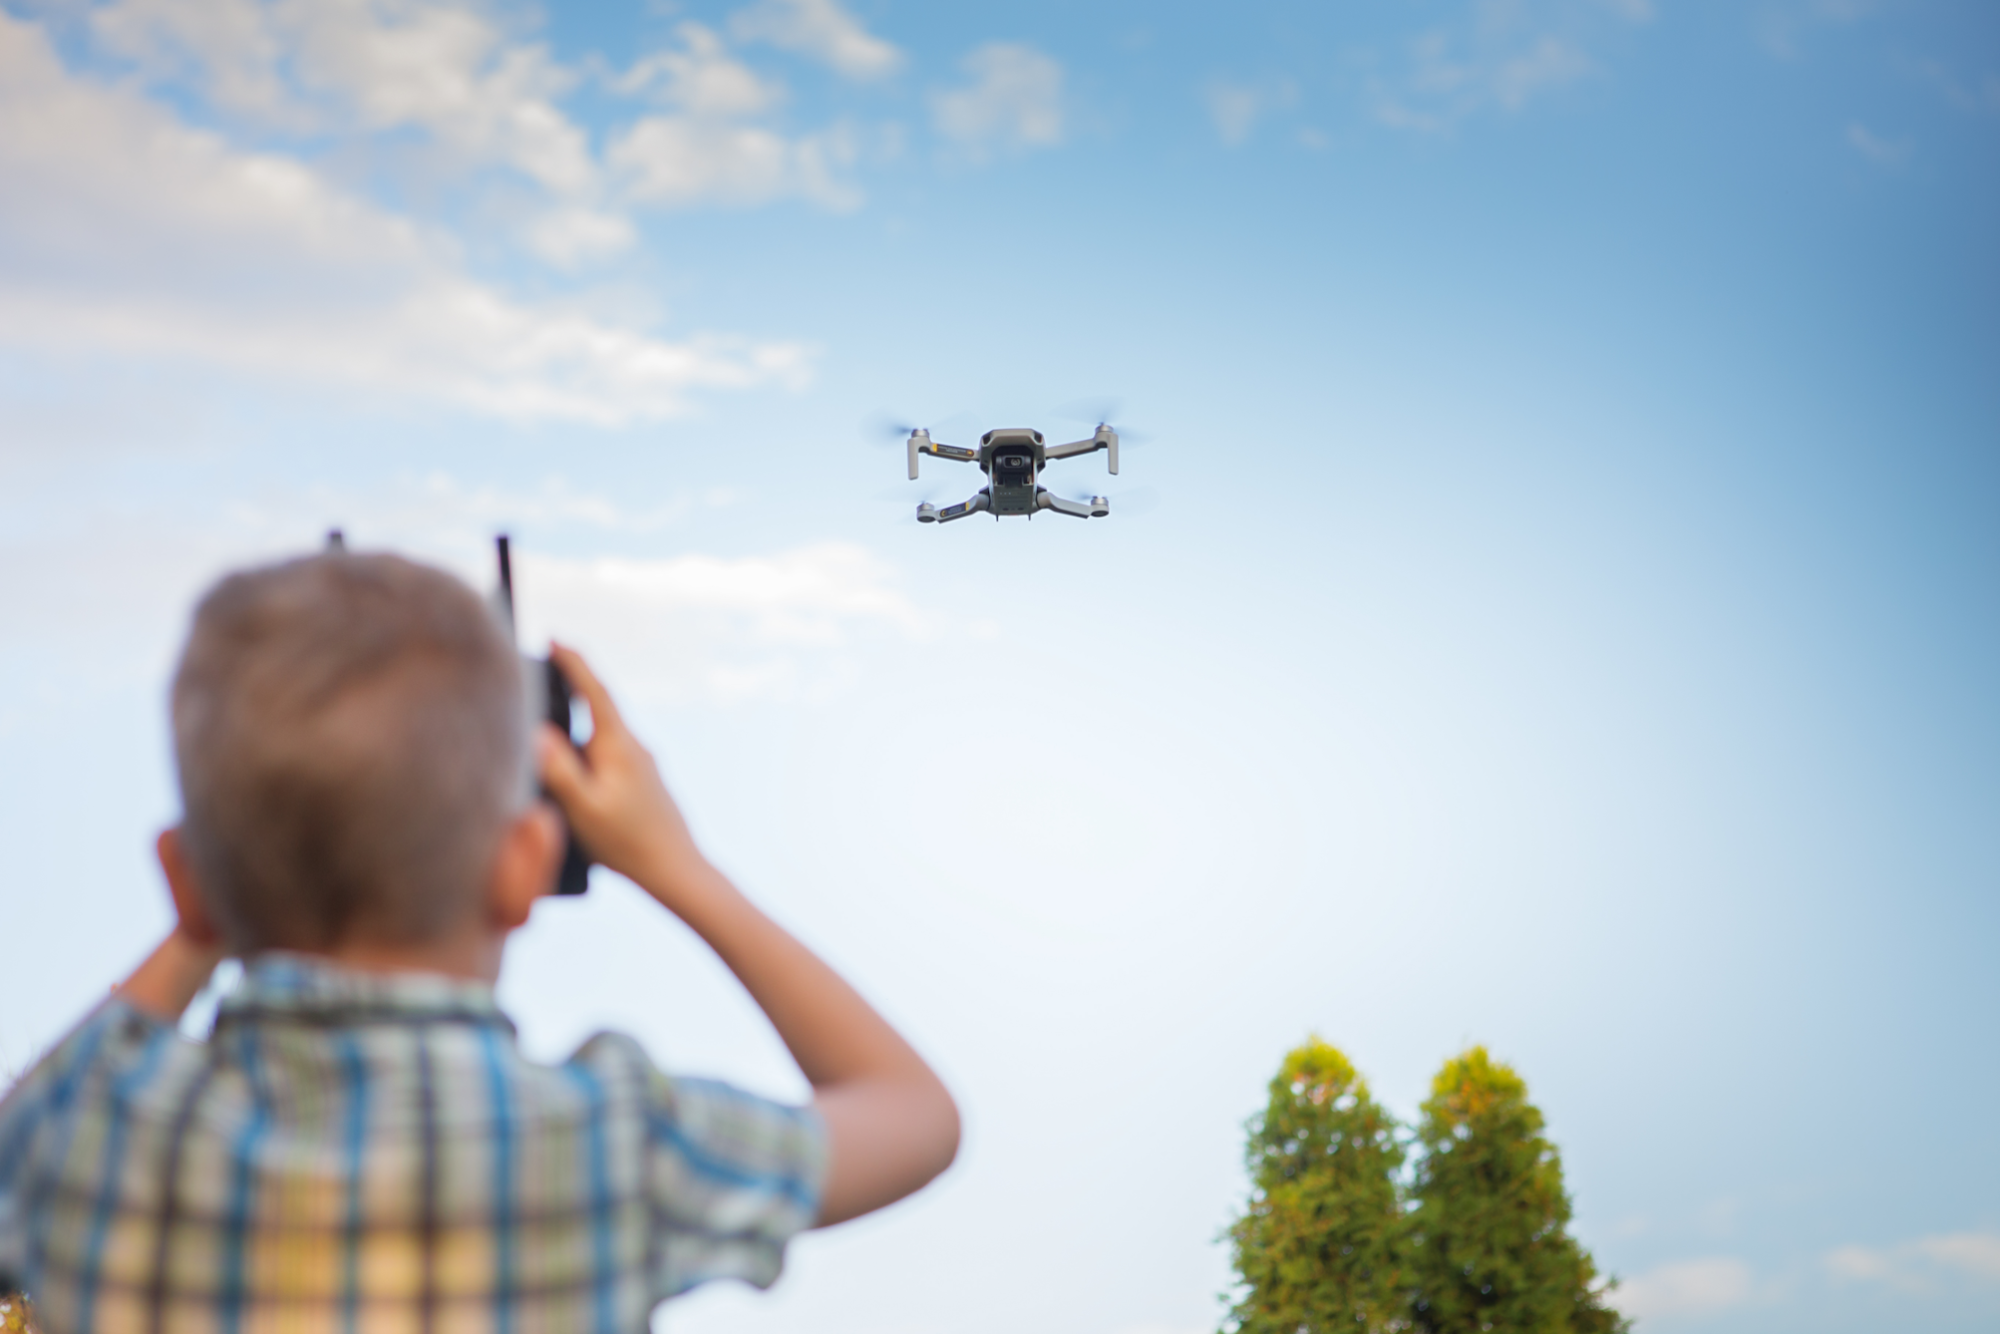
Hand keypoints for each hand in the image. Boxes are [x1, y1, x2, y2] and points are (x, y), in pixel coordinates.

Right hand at [536, 644, 707, 905]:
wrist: (676, 869)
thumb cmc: (627, 841)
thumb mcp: (583, 806)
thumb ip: (558, 767)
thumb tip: (536, 729)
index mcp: (619, 744)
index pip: (594, 690)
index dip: (573, 662)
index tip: (555, 639)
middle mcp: (634, 747)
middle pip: (595, 713)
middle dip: (567, 702)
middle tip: (539, 693)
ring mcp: (642, 764)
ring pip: (599, 742)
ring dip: (575, 744)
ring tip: (552, 767)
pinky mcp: (643, 783)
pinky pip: (606, 761)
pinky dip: (586, 765)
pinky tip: (576, 796)